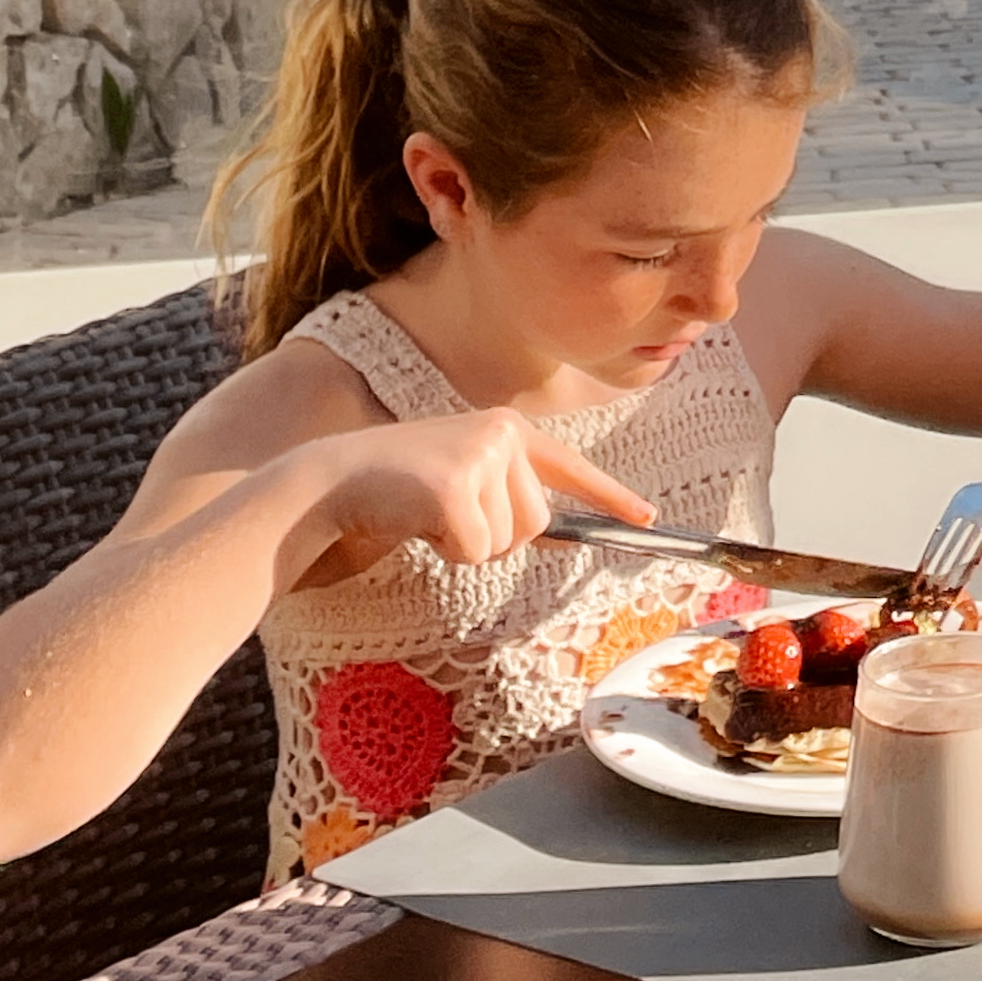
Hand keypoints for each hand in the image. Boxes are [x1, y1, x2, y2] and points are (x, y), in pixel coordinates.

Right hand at [302, 409, 652, 574]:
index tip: (647, 518)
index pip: (571, 467)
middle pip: (536, 522)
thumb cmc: (398, 488)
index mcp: (507, 428)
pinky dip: (447, 551)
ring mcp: (480, 457)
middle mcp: (502, 433)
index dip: (611, 496)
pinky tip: (417, 521)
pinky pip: (476, 551)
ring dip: (468, 544)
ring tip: (429, 512)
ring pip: (508, 541)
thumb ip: (508, 495)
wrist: (334, 478)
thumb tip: (563, 534)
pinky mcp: (455, 488)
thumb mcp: (462, 479)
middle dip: (495, 535)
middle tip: (447, 514)